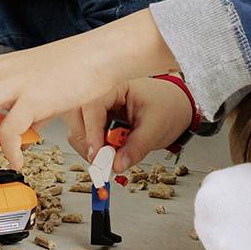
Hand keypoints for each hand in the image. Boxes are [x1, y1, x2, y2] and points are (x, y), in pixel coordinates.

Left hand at [0, 9, 178, 170]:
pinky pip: (12, 128)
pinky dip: (8, 147)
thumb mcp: (40, 85)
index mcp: (2, 68)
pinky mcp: (37, 97)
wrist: (103, 54)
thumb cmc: (78, 66)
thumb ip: (25, 106)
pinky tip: (13, 160)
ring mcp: (18, 83)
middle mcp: (3, 72)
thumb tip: (20, 130)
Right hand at [65, 74, 190, 172]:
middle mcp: (101, 94)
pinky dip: (93, 149)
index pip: (92, 105)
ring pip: (77, 127)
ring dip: (88, 147)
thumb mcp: (156, 128)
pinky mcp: (97, 121)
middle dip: (84, 141)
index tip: (96, 154)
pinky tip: (108, 155)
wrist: (175, 106)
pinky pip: (85, 136)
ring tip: (110, 158)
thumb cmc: (167, 107)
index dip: (91, 131)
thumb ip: (136, 147)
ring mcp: (97, 108)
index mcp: (115, 85)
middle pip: (75, 115)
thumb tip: (117, 165)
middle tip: (100, 161)